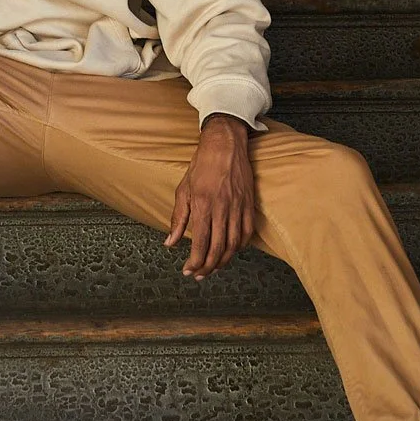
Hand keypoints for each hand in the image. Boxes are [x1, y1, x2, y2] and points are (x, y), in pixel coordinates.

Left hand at [164, 114, 255, 279]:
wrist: (224, 145)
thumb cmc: (201, 165)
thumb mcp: (183, 190)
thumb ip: (178, 218)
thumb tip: (170, 242)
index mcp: (203, 204)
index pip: (201, 242)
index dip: (195, 261)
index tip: (188, 271)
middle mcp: (222, 207)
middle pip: (217, 247)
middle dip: (208, 266)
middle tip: (200, 275)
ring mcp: (238, 206)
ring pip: (233, 244)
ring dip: (223, 261)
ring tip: (214, 268)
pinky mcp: (249, 203)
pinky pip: (247, 232)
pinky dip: (240, 246)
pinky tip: (231, 251)